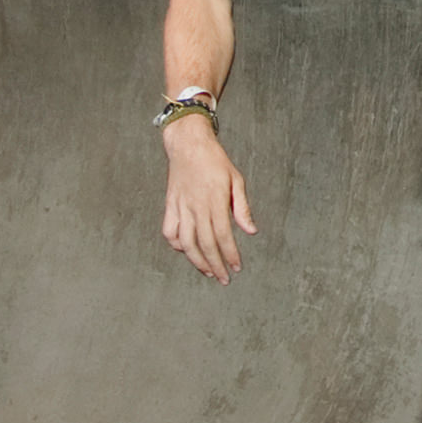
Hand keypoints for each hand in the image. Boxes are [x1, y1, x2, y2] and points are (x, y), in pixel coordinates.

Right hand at [159, 118, 253, 283]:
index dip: (230, 254)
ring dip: (197, 261)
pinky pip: (170, 231)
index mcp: (215, 200)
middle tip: (224, 279)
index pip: (223, 235)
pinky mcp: (170, 205)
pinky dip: (177, 245)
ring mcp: (181, 206)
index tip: (237, 267)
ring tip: (208, 272)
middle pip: (205, 244)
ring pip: (186, 242)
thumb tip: (251, 232)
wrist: (188, 143)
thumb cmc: (215, 161)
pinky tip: (187, 251)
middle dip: (216, 265)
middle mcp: (196, 206)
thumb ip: (242, 208)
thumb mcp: (236, 180)